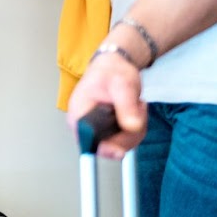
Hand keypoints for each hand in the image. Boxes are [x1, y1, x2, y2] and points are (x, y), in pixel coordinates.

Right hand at [65, 44, 147, 159]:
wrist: (115, 66)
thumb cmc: (112, 72)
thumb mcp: (122, 86)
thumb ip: (126, 106)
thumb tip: (132, 127)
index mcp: (79, 115)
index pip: (88, 143)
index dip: (105, 149)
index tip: (120, 151)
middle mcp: (85, 126)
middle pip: (108, 147)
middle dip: (129, 133)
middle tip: (137, 110)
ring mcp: (97, 130)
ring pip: (121, 145)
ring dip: (136, 129)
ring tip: (135, 105)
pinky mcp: (108, 132)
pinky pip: (125, 140)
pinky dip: (136, 128)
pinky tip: (134, 111)